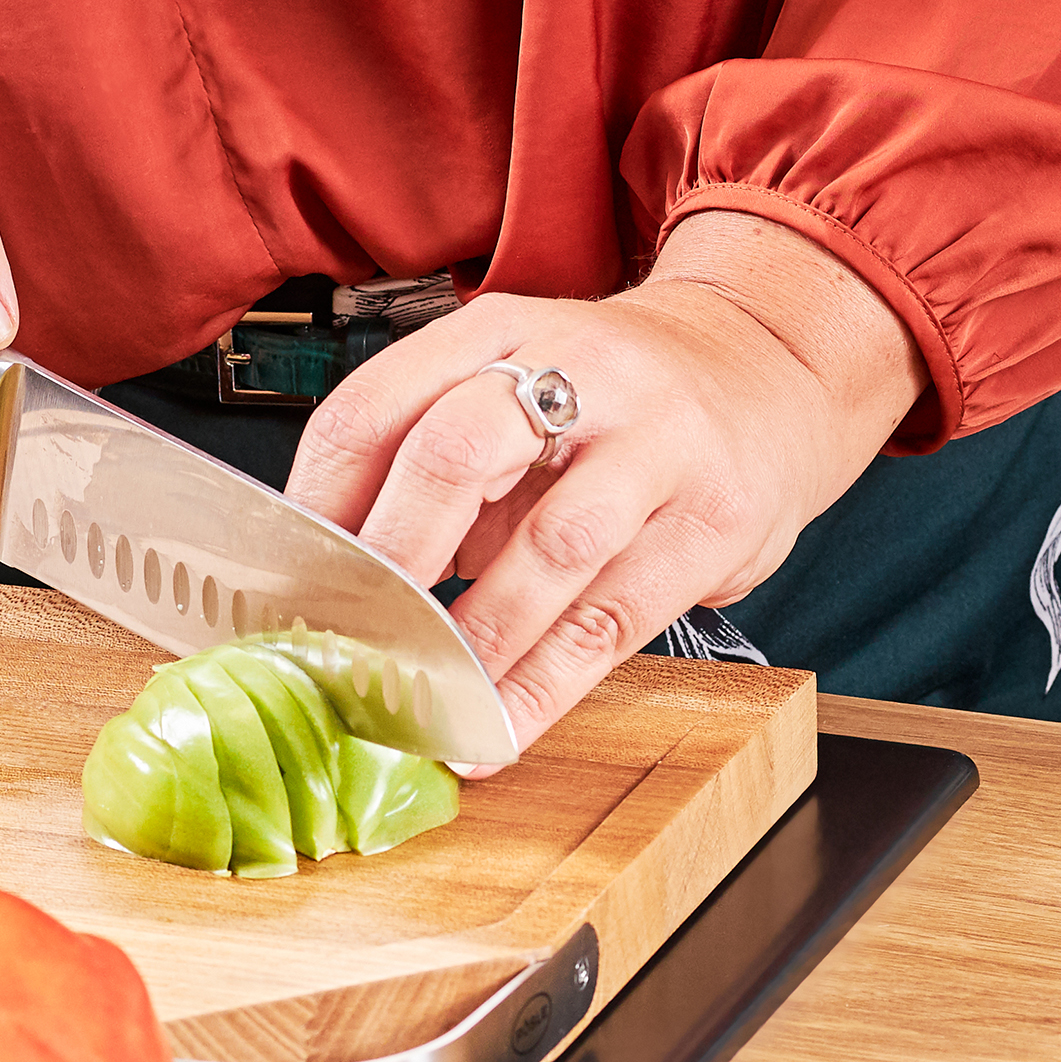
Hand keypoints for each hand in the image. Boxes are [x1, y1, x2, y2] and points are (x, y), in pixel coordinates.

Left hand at [284, 212, 927, 755]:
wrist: (772, 366)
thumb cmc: (608, 404)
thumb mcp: (510, 393)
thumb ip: (427, 467)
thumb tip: (330, 588)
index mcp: (493, 333)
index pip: (373, 407)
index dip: (319, 505)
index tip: (288, 587)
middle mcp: (576, 368)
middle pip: (453, 451)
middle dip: (389, 560)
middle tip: (347, 640)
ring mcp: (655, 439)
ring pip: (548, 547)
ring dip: (472, 641)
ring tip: (420, 705)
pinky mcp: (715, 517)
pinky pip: (614, 617)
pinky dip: (545, 687)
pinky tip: (499, 728)